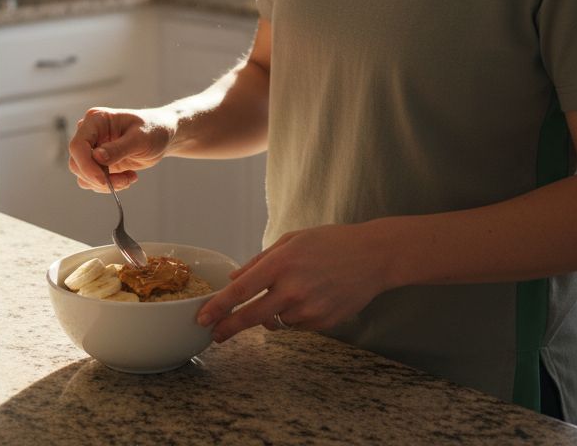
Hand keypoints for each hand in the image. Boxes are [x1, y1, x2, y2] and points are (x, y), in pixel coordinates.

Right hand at [67, 107, 175, 191]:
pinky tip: (128, 177)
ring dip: (106, 184)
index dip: (86, 165)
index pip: (78, 145)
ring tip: (130, 178)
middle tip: (124, 181)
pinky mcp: (98, 163)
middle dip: (99, 178)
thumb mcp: (140, 138)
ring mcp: (93, 149)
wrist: (162, 135)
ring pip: (83, 175)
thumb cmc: (153, 129)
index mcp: (96, 120)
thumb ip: (118, 148)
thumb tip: (97, 157)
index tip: (103, 180)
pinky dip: (110, 185)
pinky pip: (93, 181)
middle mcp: (90, 134)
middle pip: (77, 163)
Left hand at [197, 223, 392, 342]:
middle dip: (229, 328)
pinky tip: (310, 297)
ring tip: (291, 292)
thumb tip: (234, 280)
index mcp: (281, 263)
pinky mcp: (322, 322)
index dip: (218, 307)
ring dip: (271, 314)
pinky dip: (294, 316)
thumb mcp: (291, 240)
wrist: (374, 257)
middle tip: (215, 335)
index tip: (202, 318)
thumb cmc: (330, 243)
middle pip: (251, 317)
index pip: (241, 291)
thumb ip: (260, 261)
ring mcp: (309, 309)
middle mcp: (293, 289)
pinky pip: (296, 325)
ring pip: (275, 322)